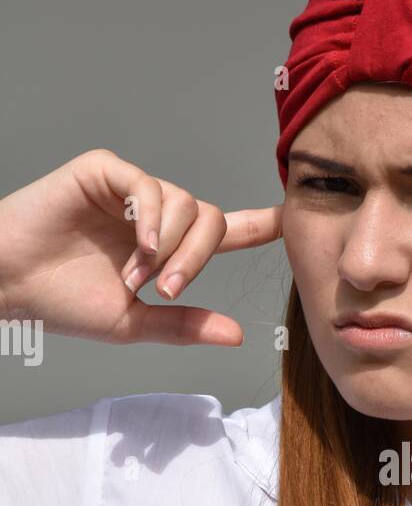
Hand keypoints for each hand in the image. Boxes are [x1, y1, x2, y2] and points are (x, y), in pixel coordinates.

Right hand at [0, 148, 282, 345]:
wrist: (10, 285)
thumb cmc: (63, 301)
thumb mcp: (134, 323)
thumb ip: (185, 324)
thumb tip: (239, 334)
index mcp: (166, 247)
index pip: (222, 231)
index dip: (257, 225)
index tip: (289, 221)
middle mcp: (153, 214)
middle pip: (210, 219)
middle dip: (200, 257)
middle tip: (169, 289)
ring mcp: (129, 190)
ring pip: (186, 202)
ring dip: (171, 246)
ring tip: (137, 274)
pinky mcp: (104, 171)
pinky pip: (149, 186)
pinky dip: (153, 219)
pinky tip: (141, 246)